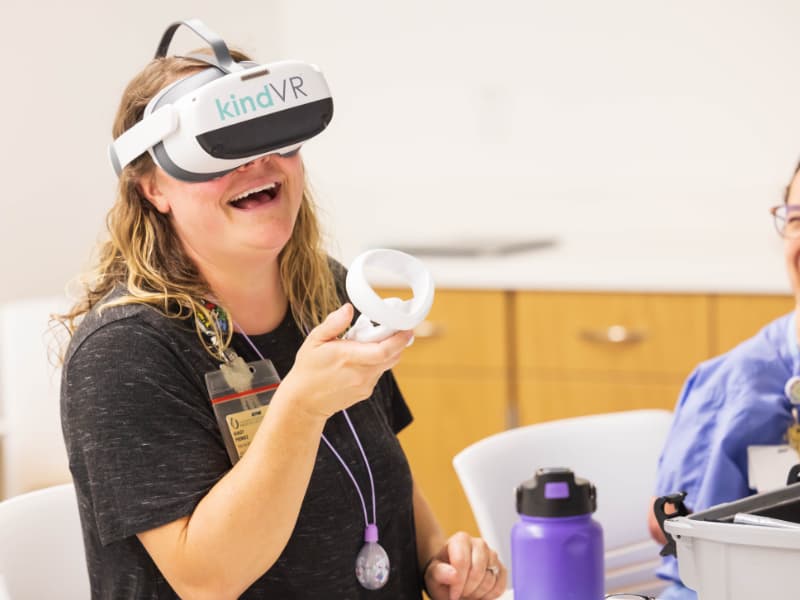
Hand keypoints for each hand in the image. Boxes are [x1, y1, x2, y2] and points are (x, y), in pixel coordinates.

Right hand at [281, 303, 412, 417]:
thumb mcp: (314, 340)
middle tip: (392, 329)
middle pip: (392, 356)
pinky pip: (379, 373)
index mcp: (348, 358)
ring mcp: (365, 385)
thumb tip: (348, 309)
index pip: (384, 350)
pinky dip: (376, 363)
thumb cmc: (308, 369)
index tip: (406, 328)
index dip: (399, 339)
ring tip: (369, 343)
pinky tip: (362, 359)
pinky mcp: (366, 392)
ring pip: (387, 364)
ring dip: (385, 352)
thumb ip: (333, 324)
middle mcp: (360, 373)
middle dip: (397, 342)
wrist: (304, 401)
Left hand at [423, 532, 506, 599]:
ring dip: (477, 592)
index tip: (453, 594)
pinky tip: (478, 593)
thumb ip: (439, 572)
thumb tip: (453, 574)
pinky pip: (500, 586)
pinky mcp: (501, 569)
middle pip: (478, 571)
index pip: (462, 561)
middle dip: (468, 588)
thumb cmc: (442, 575)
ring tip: (467, 591)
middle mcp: (479, 544)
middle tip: (460, 593)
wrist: (452, 580)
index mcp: (460, 540)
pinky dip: (489, 595)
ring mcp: (492, 556)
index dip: (458, 582)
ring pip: (490, 579)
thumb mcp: (433, 575)